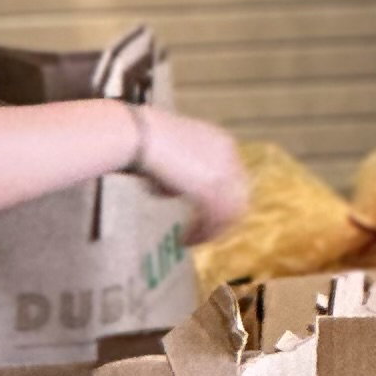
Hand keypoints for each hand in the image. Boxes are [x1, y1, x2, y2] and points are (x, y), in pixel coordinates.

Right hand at [137, 108, 252, 243]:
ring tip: (190, 240)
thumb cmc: (144, 139)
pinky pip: (212, 219)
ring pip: (227, 213)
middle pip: (237, 198)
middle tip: (203, 234)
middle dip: (221, 220)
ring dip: (210, 230)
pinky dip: (200, 233)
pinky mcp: (211, 189)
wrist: (138, 135)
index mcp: (223, 143)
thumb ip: (182, 173)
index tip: (207, 216)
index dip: (223, 201)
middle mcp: (229, 156)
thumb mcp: (170, 155)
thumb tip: (175, 191)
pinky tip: (185, 240)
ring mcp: (223, 172)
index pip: (235, 180)